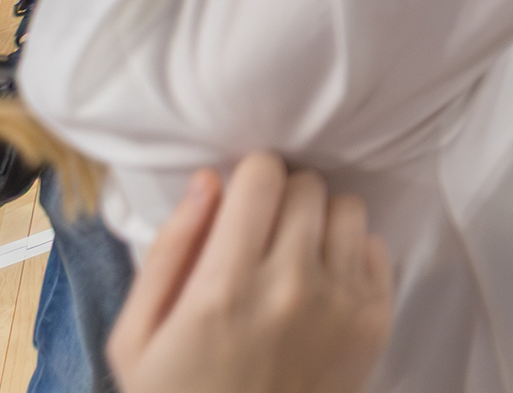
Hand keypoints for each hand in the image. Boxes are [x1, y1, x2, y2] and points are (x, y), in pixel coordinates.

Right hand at [106, 154, 393, 392]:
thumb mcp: (137, 337)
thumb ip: (170, 251)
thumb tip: (209, 179)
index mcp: (225, 286)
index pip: (263, 175)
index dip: (248, 180)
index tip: (240, 205)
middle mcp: (292, 285)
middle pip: (307, 186)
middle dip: (281, 200)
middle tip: (261, 237)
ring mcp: (341, 303)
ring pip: (347, 208)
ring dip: (319, 222)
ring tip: (293, 257)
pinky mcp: (374, 321)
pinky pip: (375, 247)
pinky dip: (349, 256)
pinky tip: (320, 285)